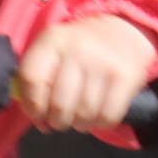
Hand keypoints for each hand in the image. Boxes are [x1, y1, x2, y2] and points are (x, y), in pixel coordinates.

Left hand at [14, 14, 156, 132]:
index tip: (38, 116)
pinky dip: (101, 123)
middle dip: (58, 121)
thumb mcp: (52, 54)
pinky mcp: (125, 76)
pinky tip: (98, 116)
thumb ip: (37, 83)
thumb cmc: (78, 52)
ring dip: (80, 124)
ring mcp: (103, 62)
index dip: (32, 105)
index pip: (32, 79)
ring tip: (80, 118)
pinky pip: (108, 115)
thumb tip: (41, 122)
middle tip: (61, 121)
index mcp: (52, 41)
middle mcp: (77, 49)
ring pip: (83, 114)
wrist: (121, 32)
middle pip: (59, 104)